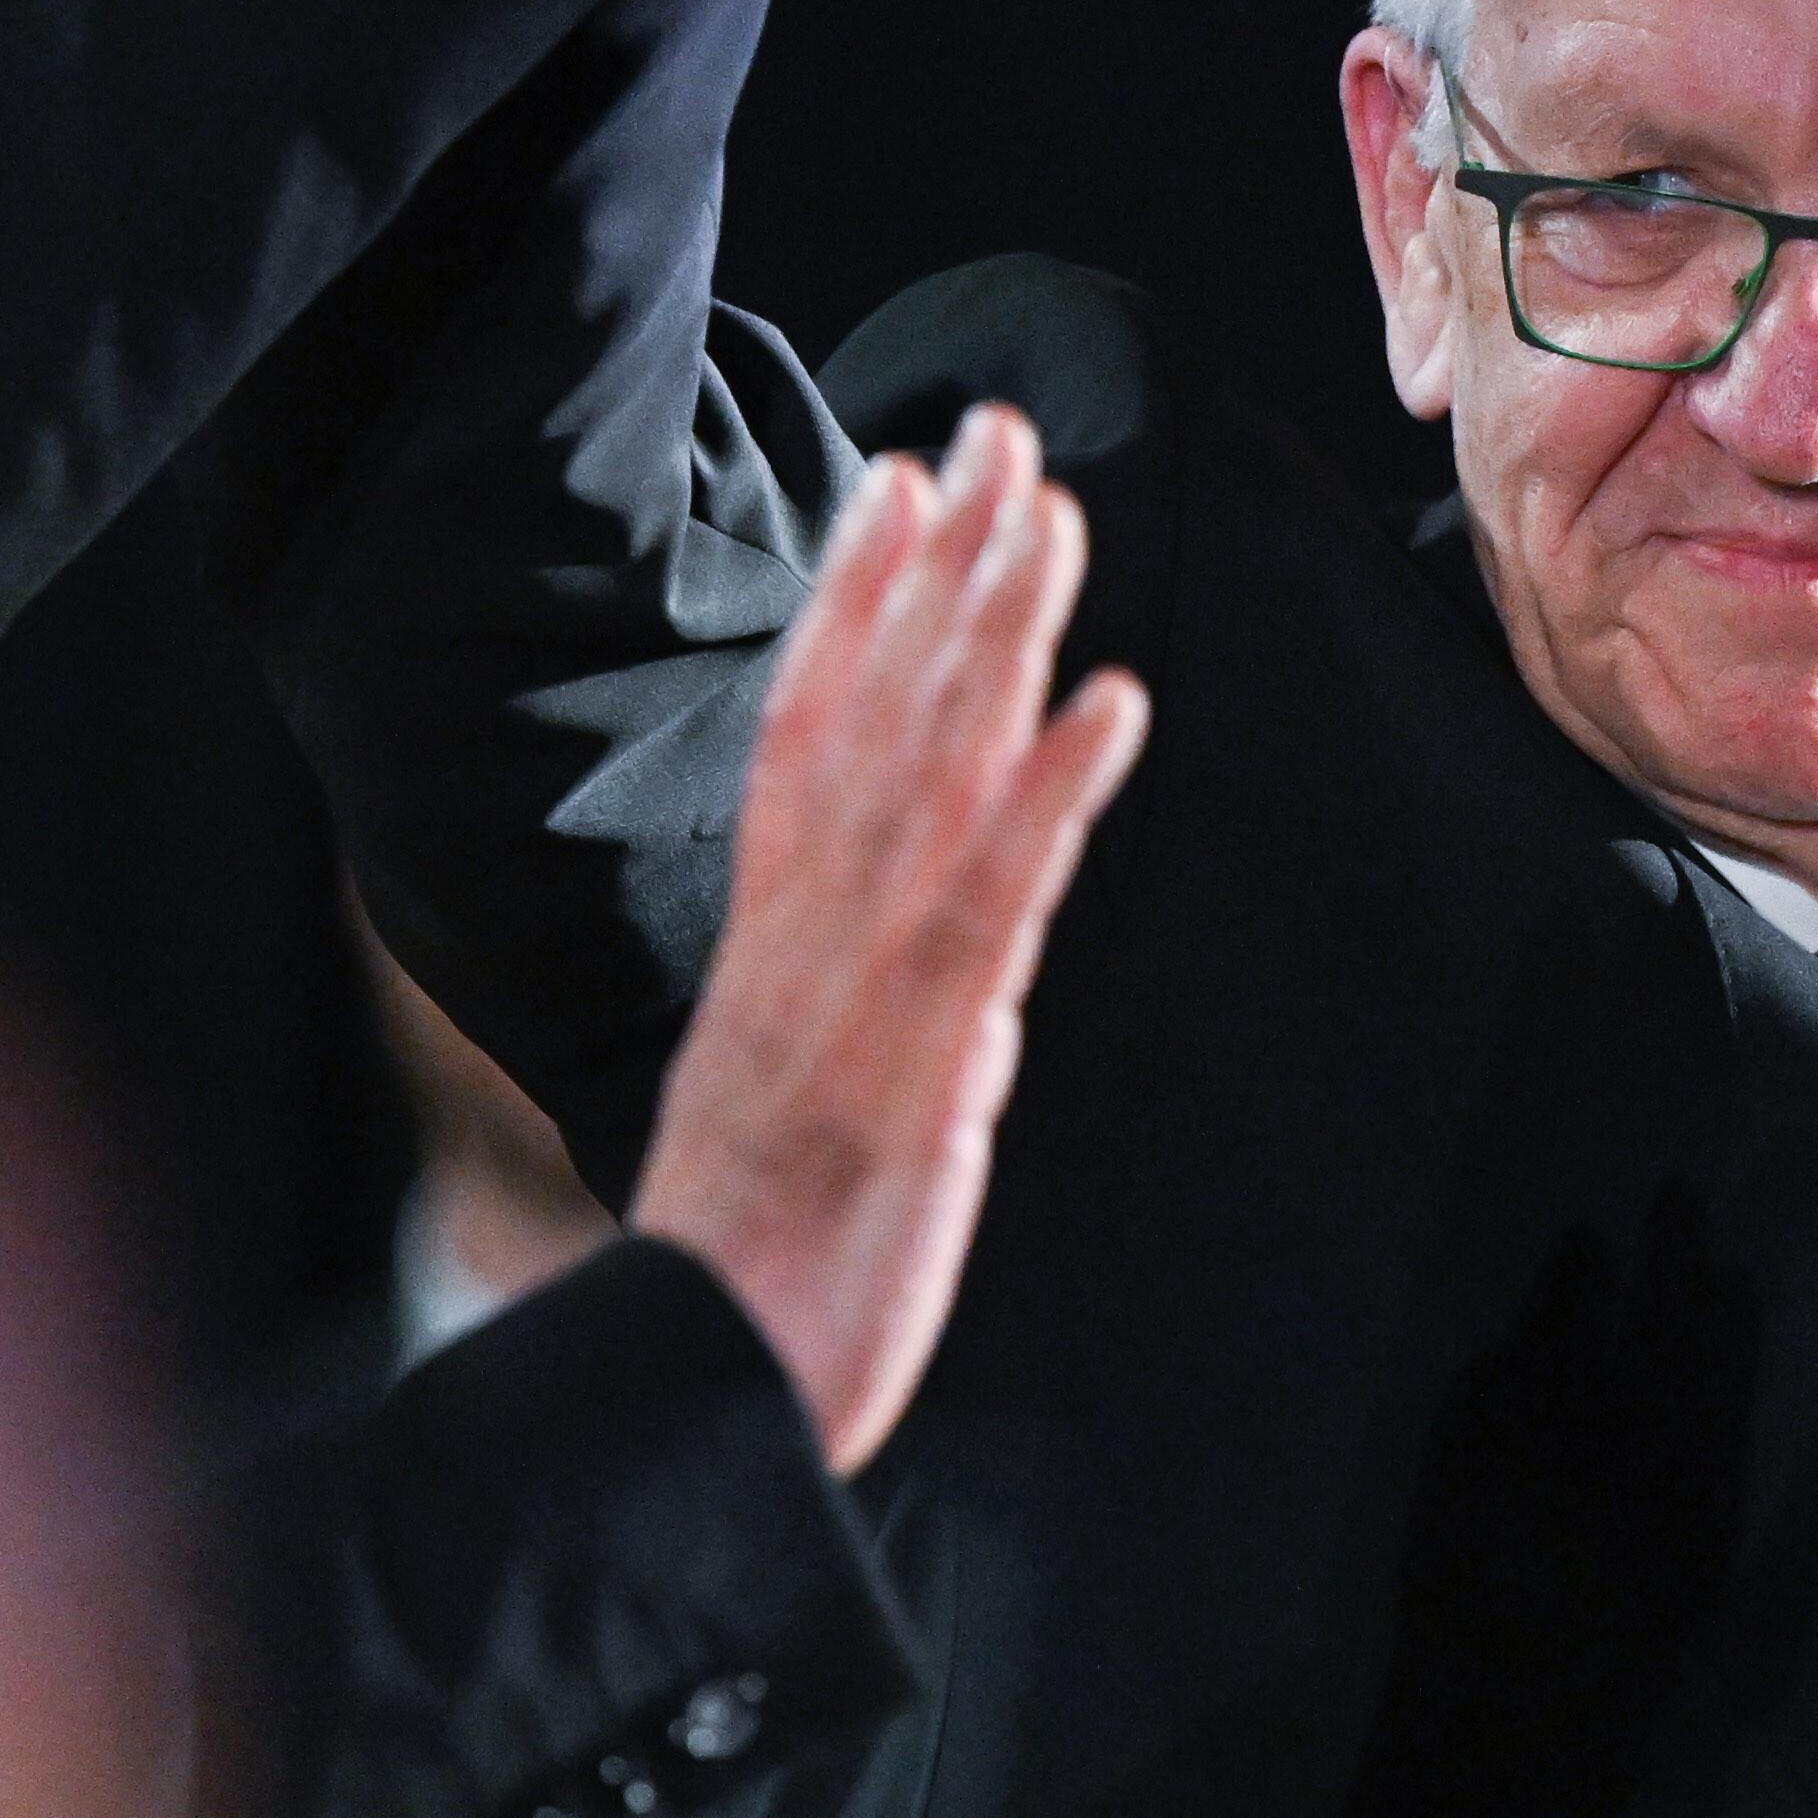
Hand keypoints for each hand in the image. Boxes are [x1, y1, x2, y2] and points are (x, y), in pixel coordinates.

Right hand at [628, 405, 1152, 1475]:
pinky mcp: (919, 1057)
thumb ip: (896, 1033)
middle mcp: (808, 931)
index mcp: (776, 938)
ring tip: (1056, 514)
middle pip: (879, 713)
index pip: (814, 727)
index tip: (900, 482)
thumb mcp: (819, 1119)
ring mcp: (858, 983)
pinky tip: (1111, 706)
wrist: (706, 1387)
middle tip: (998, 430)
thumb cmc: (759, 1276)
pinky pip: (993, 907)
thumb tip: (981, 993)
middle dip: (942, 565)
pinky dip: (1051, 799)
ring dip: (998, 634)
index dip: (857, 598)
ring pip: (934, 773)